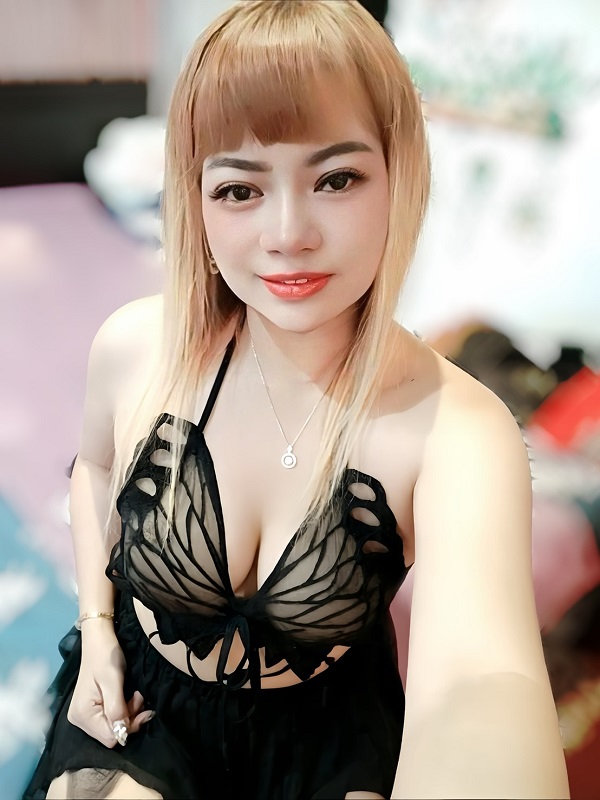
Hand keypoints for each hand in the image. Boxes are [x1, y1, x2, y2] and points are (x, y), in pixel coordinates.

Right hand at [67, 624, 153, 746]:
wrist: (99, 640)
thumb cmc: (105, 656)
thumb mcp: (113, 681)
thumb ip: (117, 709)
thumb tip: (122, 735)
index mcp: (82, 715)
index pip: (110, 738)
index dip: (128, 726)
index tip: (139, 705)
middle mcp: (80, 720)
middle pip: (112, 734)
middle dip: (130, 718)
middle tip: (138, 697)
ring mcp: (85, 716)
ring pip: (114, 727)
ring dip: (129, 712)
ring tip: (134, 694)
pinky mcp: (92, 710)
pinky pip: (112, 718)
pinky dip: (124, 709)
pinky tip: (128, 696)